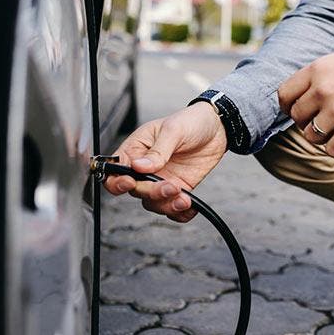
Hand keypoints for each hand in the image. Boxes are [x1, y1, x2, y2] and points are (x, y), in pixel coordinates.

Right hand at [103, 102, 226, 221]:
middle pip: (136, 191)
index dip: (118, 182)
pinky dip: (180, 213)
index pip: (116, 171)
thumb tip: (139, 166)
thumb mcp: (173, 130)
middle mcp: (145, 168)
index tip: (131, 182)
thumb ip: (157, 151)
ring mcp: (161, 180)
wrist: (217, 128)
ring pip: (153, 203)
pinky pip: (172, 208)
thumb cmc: (190, 121)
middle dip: (152, 192)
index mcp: (136, 149)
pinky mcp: (178, 188)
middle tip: (170, 185)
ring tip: (183, 198)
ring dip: (167, 205)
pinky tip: (189, 207)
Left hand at [278, 45, 333, 157]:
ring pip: (311, 136)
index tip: (298, 111)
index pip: (284, 95)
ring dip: (322, 136)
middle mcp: (323, 89)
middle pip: (297, 117)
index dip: (288, 106)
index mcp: (318, 69)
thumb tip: (294, 102)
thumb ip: (317, 79)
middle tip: (325, 120)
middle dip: (307, 121)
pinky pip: (331, 150)